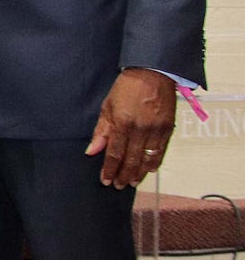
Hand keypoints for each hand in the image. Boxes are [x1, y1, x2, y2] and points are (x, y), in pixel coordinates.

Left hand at [85, 67, 176, 187]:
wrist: (152, 73)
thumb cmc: (126, 88)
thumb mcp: (107, 106)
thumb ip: (101, 131)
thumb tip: (92, 151)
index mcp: (121, 123)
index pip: (114, 153)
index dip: (109, 169)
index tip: (106, 181)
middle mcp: (139, 129)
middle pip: (131, 159)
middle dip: (123, 175)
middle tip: (119, 186)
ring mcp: (155, 129)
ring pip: (147, 158)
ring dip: (139, 173)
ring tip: (132, 182)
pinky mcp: (168, 128)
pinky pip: (161, 151)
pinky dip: (154, 162)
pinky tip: (148, 170)